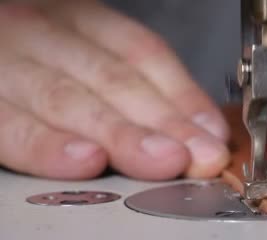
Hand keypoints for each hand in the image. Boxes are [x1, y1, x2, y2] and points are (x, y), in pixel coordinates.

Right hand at [0, 0, 229, 180]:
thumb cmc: (28, 63)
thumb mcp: (77, 57)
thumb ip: (127, 89)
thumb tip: (193, 131)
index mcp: (71, 19)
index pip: (139, 53)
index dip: (182, 95)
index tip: (213, 136)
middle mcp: (35, 30)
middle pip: (112, 78)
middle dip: (163, 122)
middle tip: (201, 157)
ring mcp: (1, 62)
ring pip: (67, 97)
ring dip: (121, 133)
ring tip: (162, 161)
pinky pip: (5, 123)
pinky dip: (45, 144)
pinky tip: (84, 162)